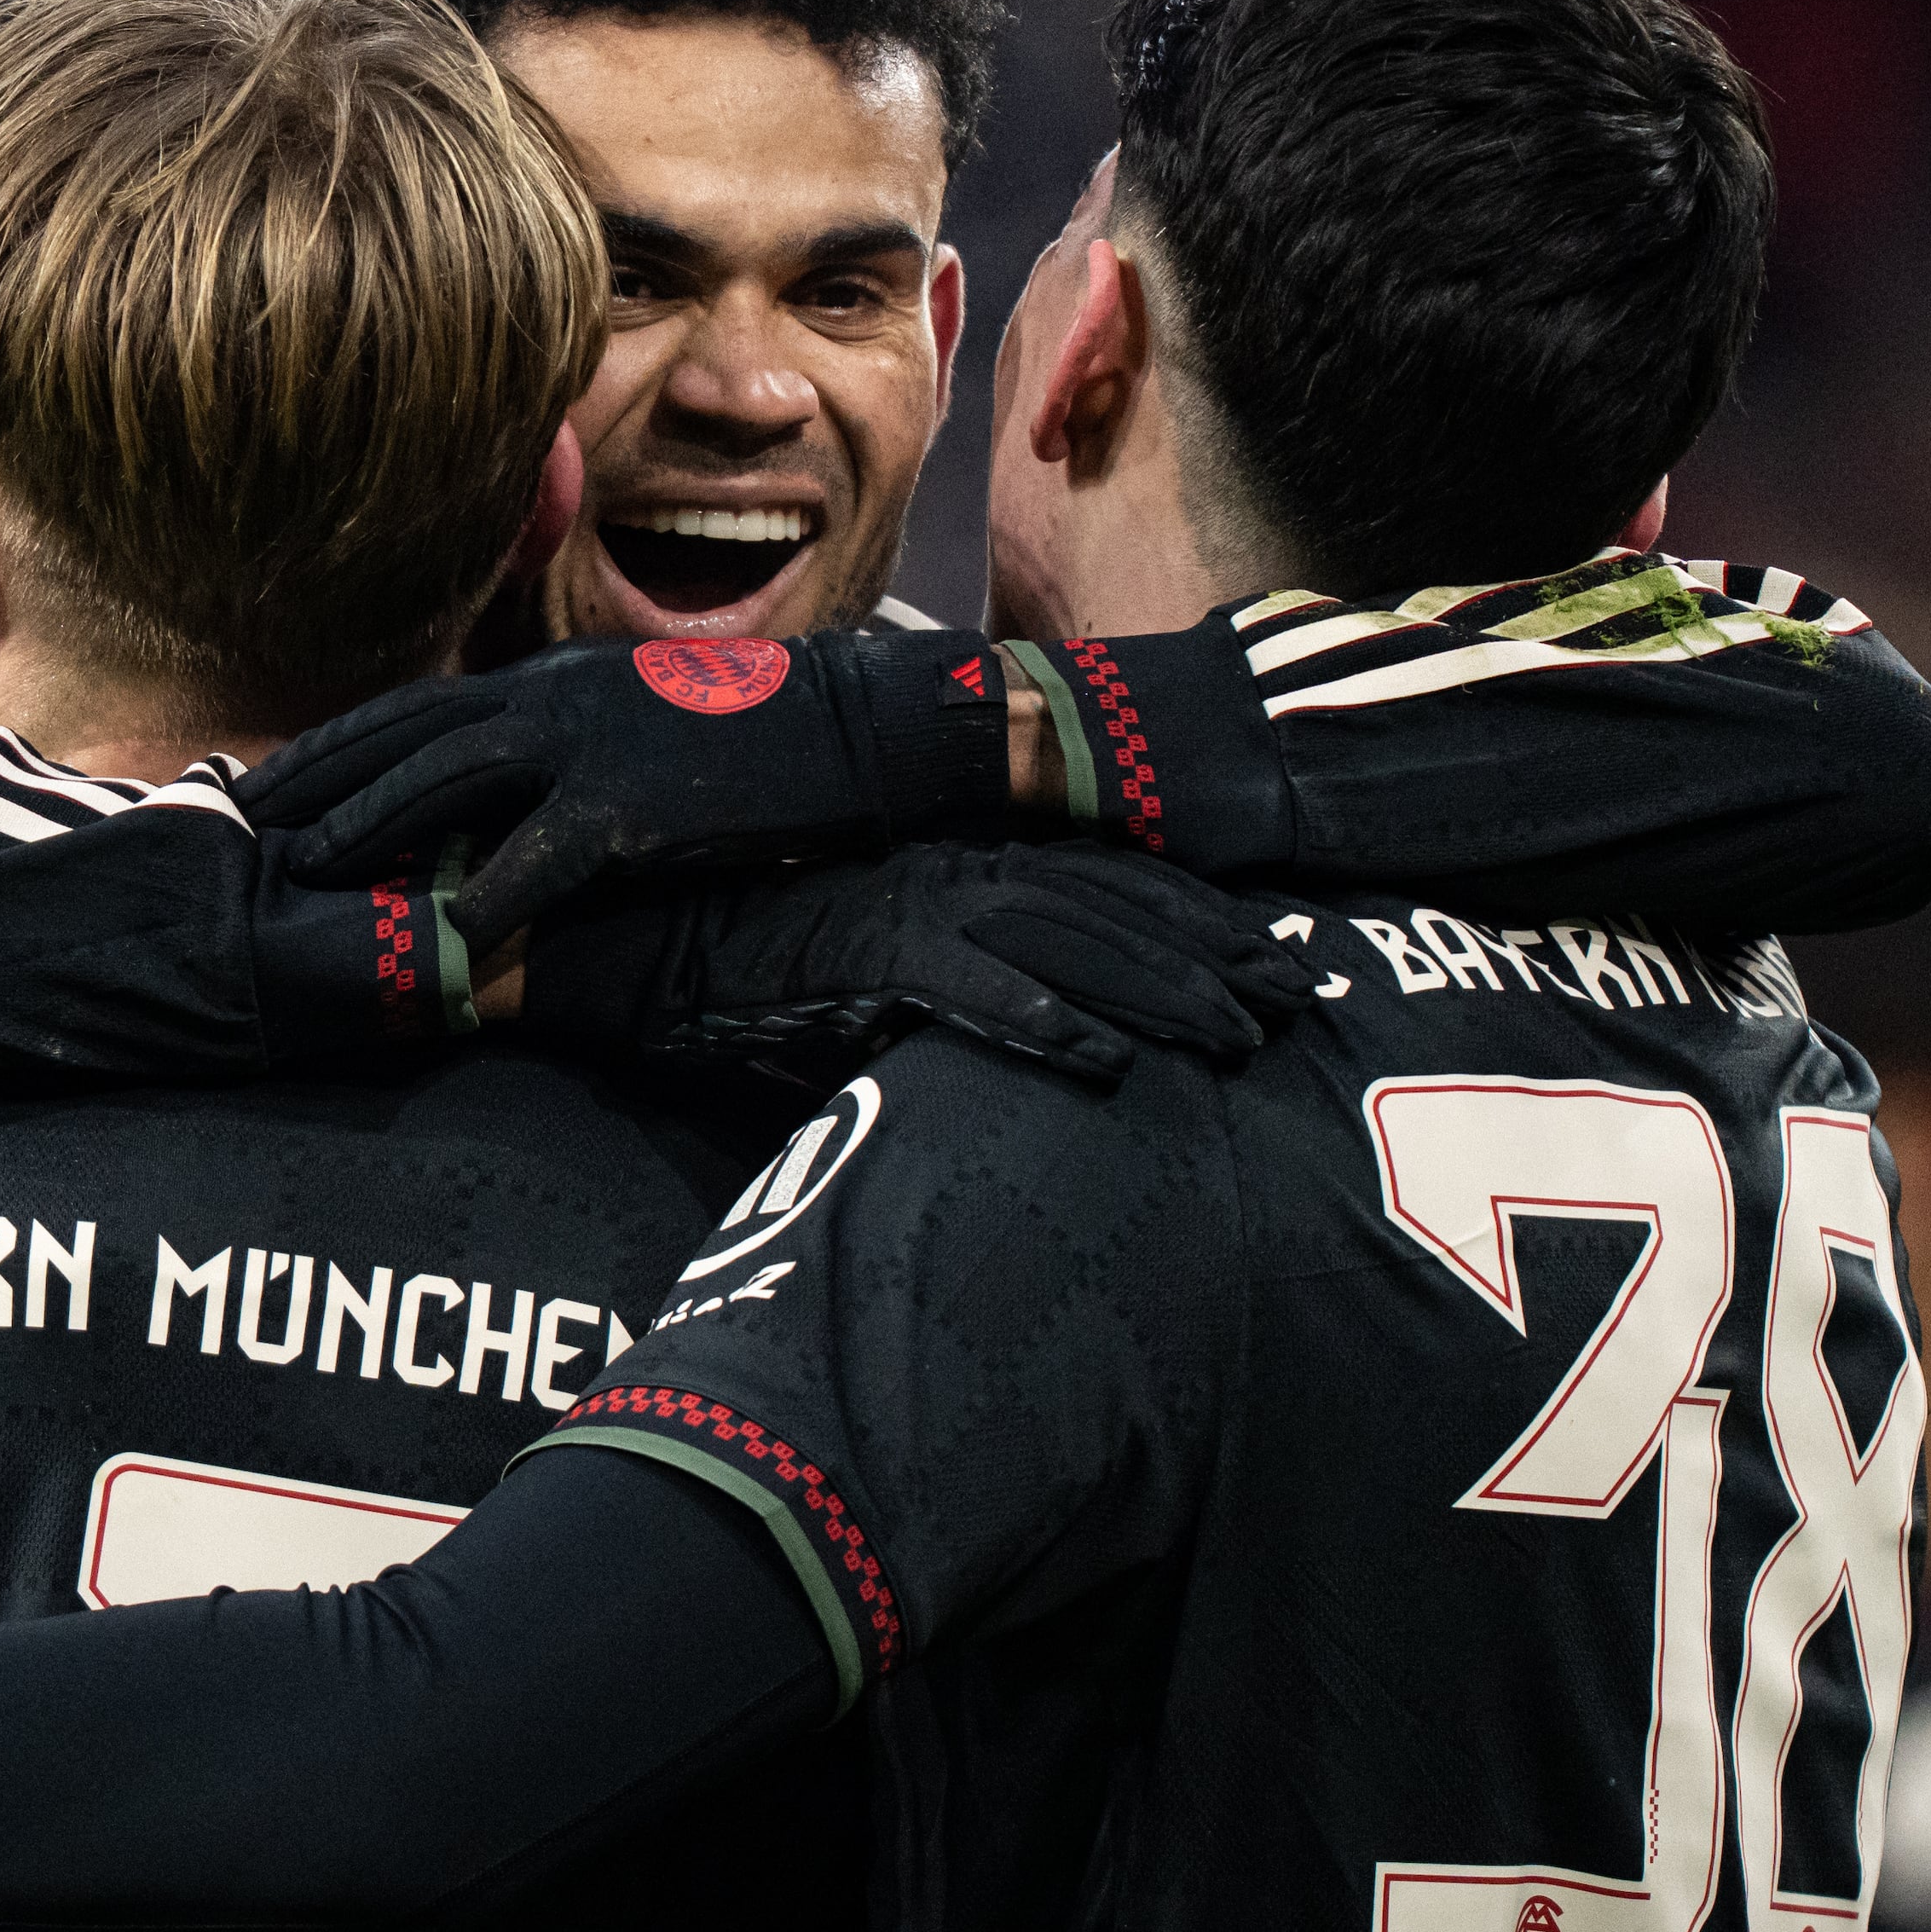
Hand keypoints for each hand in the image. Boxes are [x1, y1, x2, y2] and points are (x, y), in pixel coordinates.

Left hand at [242, 629, 1009, 942]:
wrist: (857, 726)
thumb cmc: (752, 730)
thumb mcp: (636, 713)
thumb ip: (559, 742)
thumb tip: (491, 795)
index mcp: (548, 680)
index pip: (407, 711)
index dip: (326, 750)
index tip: (258, 786)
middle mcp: (551, 700)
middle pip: (401, 742)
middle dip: (313, 789)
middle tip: (236, 835)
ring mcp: (589, 748)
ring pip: (446, 788)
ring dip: (368, 835)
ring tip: (301, 881)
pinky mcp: (635, 809)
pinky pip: (541, 858)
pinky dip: (488, 897)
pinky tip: (442, 937)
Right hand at [534, 844, 1322, 1088]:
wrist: (627, 937)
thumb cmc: (743, 960)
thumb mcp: (870, 967)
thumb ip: (951, 985)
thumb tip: (1033, 1031)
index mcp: (957, 866)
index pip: (1106, 883)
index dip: (1199, 918)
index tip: (1280, 955)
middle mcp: (948, 871)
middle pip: (1113, 906)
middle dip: (1216, 952)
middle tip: (1304, 995)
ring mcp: (908, 904)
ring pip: (1067, 943)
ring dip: (1161, 992)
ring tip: (1241, 1038)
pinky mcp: (860, 948)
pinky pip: (968, 992)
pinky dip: (1041, 1026)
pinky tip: (1106, 1065)